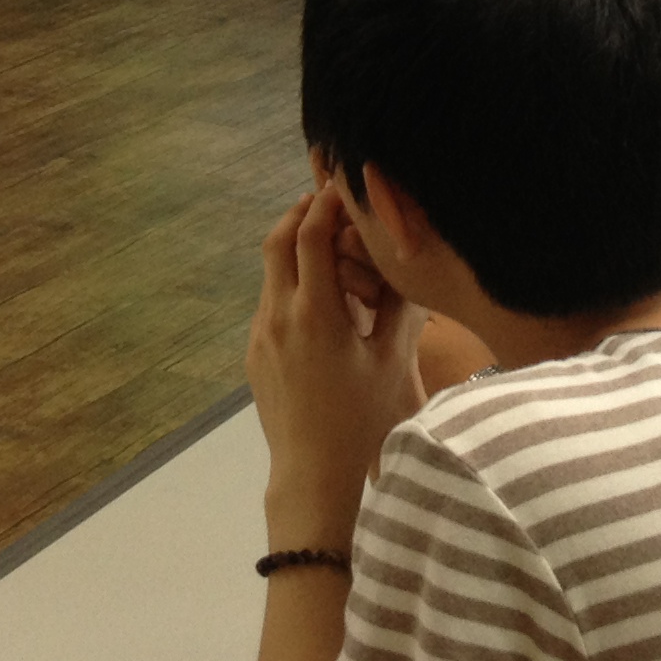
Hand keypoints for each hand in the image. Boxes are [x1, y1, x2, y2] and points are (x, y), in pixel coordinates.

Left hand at [248, 189, 424, 553]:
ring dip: (294, 250)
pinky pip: (270, 303)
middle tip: (326, 201)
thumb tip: (406, 265)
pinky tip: (320, 300)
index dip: (326, 203)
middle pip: (277, 241)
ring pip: (271, 273)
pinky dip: (290, 284)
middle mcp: (279, 315)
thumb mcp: (391, 363)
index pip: (311, 235)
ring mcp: (261, 335)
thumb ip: (397, 308)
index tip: (342, 185)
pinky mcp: (255, 354)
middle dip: (300, 214)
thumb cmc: (362, 421)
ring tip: (327, 247)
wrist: (313, 475)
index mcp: (316, 312)